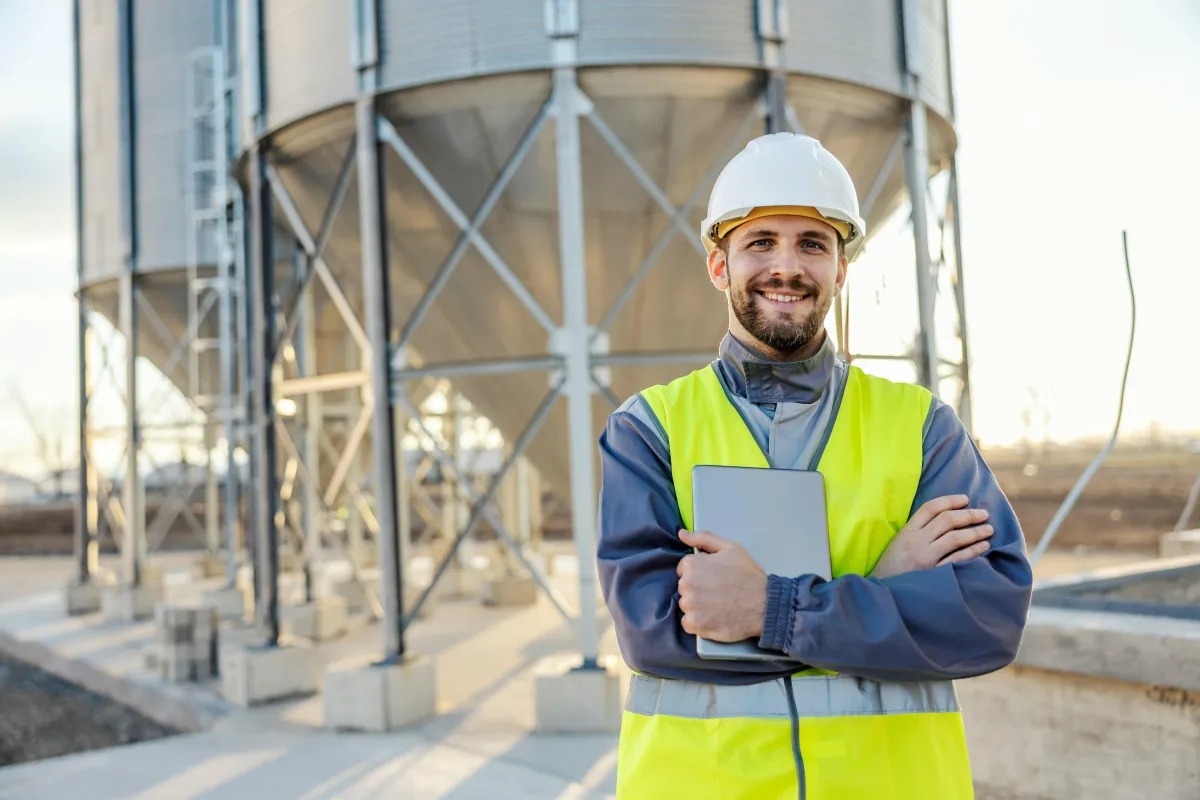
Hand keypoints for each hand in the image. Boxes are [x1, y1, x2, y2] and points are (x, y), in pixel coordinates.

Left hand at [676, 529, 767, 641]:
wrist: (765, 605)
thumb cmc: (748, 576)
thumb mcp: (730, 548)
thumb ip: (704, 538)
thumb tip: (682, 534)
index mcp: (693, 564)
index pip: (684, 569)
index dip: (700, 573)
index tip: (714, 578)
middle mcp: (687, 584)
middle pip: (684, 588)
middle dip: (698, 589)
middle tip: (718, 592)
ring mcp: (690, 606)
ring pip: (686, 605)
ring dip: (698, 606)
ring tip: (718, 605)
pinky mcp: (696, 624)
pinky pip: (688, 623)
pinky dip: (698, 622)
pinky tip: (714, 617)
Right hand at [870, 495, 992, 578]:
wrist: (882, 590)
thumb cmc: (892, 565)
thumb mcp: (900, 541)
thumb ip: (919, 530)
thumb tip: (947, 519)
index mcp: (907, 530)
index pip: (931, 508)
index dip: (950, 500)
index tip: (966, 499)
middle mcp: (916, 541)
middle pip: (947, 520)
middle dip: (968, 515)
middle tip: (984, 514)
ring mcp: (925, 557)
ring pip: (955, 538)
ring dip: (975, 532)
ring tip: (989, 529)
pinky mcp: (933, 573)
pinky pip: (957, 559)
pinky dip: (972, 551)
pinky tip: (983, 547)